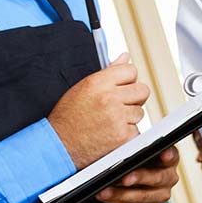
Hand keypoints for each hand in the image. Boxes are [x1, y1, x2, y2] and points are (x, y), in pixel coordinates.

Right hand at [48, 53, 148, 168]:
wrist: (59, 146)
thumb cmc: (68, 117)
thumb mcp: (82, 88)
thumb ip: (107, 72)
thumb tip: (125, 57)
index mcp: (98, 83)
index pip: (131, 71)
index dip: (128, 80)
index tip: (121, 89)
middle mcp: (109, 98)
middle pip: (142, 90)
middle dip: (134, 98)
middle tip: (119, 106)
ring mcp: (117, 117)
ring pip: (140, 112)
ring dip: (129, 118)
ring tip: (110, 122)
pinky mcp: (123, 136)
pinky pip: (137, 130)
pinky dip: (127, 134)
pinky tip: (111, 134)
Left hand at [97, 146, 179, 202]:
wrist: (134, 177)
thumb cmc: (135, 158)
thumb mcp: (137, 149)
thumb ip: (134, 147)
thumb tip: (118, 145)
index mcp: (169, 158)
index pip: (172, 155)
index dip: (168, 155)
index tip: (163, 153)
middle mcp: (169, 176)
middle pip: (158, 178)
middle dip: (141, 177)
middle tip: (125, 178)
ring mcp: (161, 193)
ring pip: (145, 196)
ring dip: (123, 194)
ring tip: (105, 191)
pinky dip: (118, 202)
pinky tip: (106, 196)